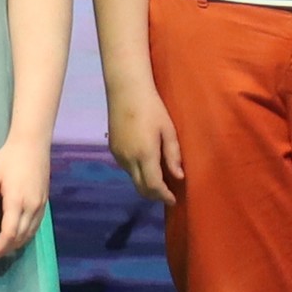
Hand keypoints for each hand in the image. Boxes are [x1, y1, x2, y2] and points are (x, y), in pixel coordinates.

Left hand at [0, 134, 50, 265]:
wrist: (33, 144)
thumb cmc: (8, 158)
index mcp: (17, 201)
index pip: (9, 234)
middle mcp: (32, 207)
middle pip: (20, 238)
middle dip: (5, 250)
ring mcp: (40, 206)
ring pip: (29, 235)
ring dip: (15, 245)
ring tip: (1, 247)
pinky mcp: (44, 203)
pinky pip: (35, 227)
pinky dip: (25, 236)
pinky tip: (15, 236)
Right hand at [107, 76, 184, 204]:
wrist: (126, 91)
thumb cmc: (152, 108)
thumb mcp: (168, 130)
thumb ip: (173, 155)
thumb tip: (179, 177)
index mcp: (145, 155)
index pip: (153, 186)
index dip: (163, 196)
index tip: (173, 200)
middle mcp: (128, 159)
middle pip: (141, 188)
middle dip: (154, 195)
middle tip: (167, 194)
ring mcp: (118, 155)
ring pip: (133, 178)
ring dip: (145, 183)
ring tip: (159, 178)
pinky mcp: (113, 149)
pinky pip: (126, 168)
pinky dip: (137, 172)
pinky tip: (146, 164)